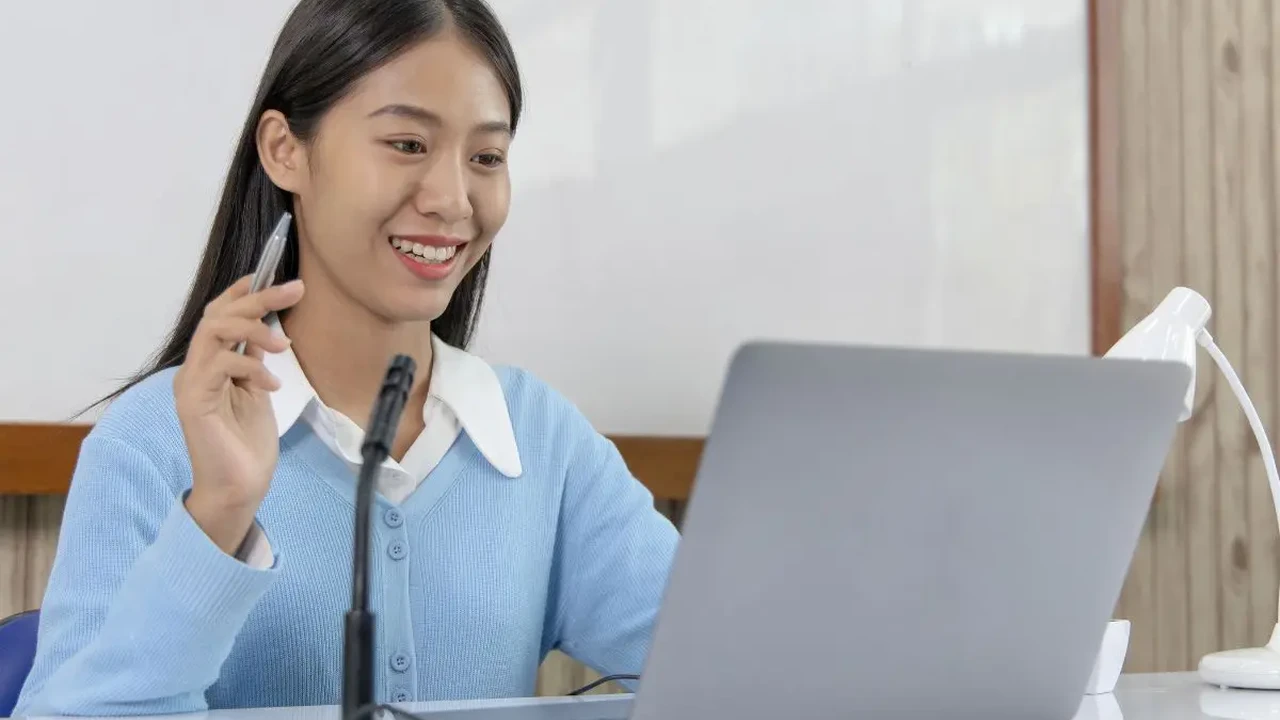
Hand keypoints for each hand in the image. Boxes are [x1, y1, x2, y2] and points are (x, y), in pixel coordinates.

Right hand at [173, 275, 304, 554]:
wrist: (240, 486)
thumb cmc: (248, 443)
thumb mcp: (257, 391)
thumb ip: (253, 360)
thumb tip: (266, 328)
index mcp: (209, 364)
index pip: (218, 314)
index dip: (242, 292)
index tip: (273, 275)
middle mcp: (194, 369)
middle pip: (218, 315)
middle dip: (258, 298)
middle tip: (295, 291)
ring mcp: (190, 384)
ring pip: (214, 331)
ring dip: (254, 328)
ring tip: (284, 347)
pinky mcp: (193, 402)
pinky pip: (220, 365)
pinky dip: (251, 367)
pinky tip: (272, 385)